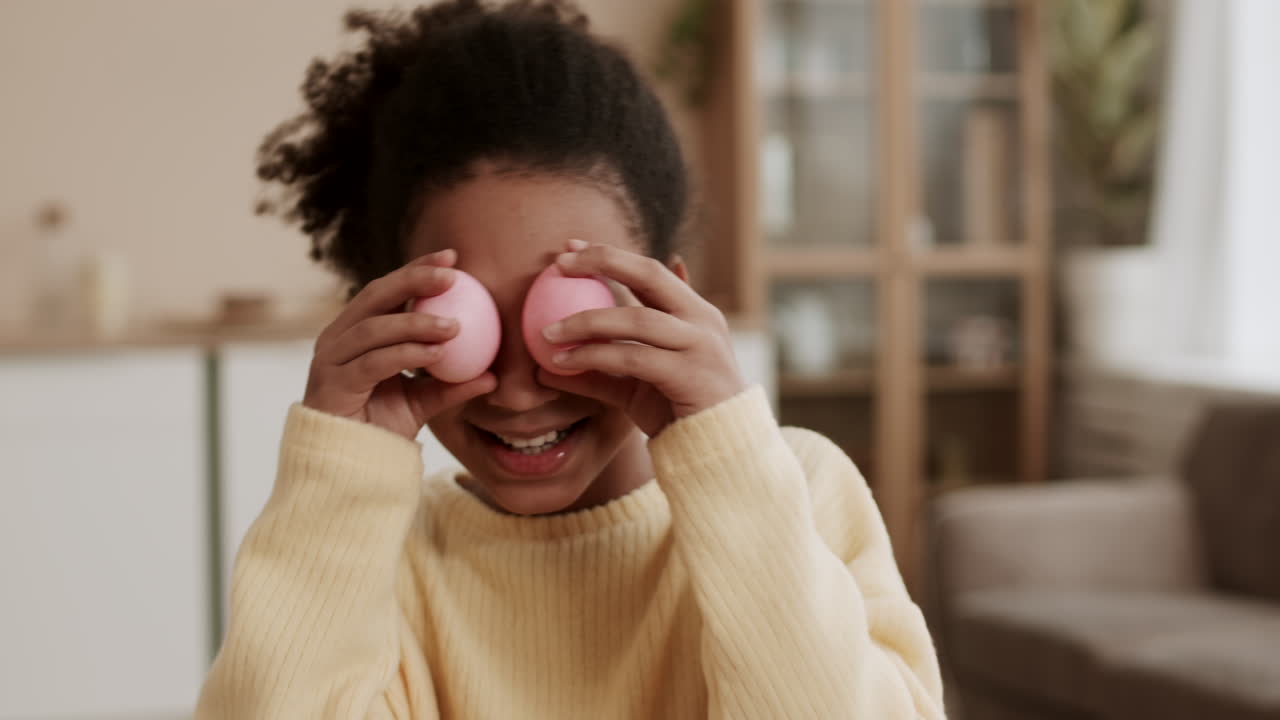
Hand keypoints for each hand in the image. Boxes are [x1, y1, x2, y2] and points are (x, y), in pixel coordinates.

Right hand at [303, 249, 497, 439]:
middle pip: (375, 295)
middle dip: (414, 279)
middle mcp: (338, 338)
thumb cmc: (381, 428)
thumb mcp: (423, 402)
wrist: (352, 466)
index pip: (387, 290)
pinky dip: (407, 354)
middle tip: (452, 276)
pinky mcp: (332, 383)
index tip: (453, 259)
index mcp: (356, 332)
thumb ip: (452, 386)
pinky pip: (374, 362)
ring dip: (416, 322)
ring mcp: (330, 359)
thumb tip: (494, 376)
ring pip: (374, 327)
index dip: (416, 269)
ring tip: (455, 327)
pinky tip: (436, 353)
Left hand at [536, 240, 746, 436]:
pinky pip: (633, 357)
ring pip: (636, 318)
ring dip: (587, 320)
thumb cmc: (677, 413)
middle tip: (560, 263)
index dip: (609, 256)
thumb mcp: (634, 384)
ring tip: (548, 332)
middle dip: (603, 261)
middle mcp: (701, 320)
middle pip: (649, 274)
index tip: (569, 248)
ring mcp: (700, 345)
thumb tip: (545, 363)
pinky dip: (595, 356)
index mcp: (694, 312)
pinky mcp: (690, 374)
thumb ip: (601, 366)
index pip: (650, 272)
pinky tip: (564, 361)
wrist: (720, 449)